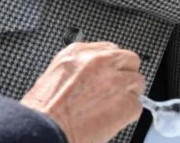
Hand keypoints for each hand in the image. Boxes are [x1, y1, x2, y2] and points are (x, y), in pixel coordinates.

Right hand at [19, 42, 144, 142]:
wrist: (42, 131)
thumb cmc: (42, 112)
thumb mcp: (53, 76)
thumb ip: (78, 68)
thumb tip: (92, 73)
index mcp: (79, 53)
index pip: (110, 50)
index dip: (111, 66)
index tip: (109, 75)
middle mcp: (100, 61)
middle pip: (130, 61)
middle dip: (124, 75)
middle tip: (114, 92)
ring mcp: (117, 81)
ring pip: (137, 82)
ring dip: (128, 95)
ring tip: (109, 108)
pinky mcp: (127, 103)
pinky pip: (137, 105)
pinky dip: (127, 114)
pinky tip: (110, 120)